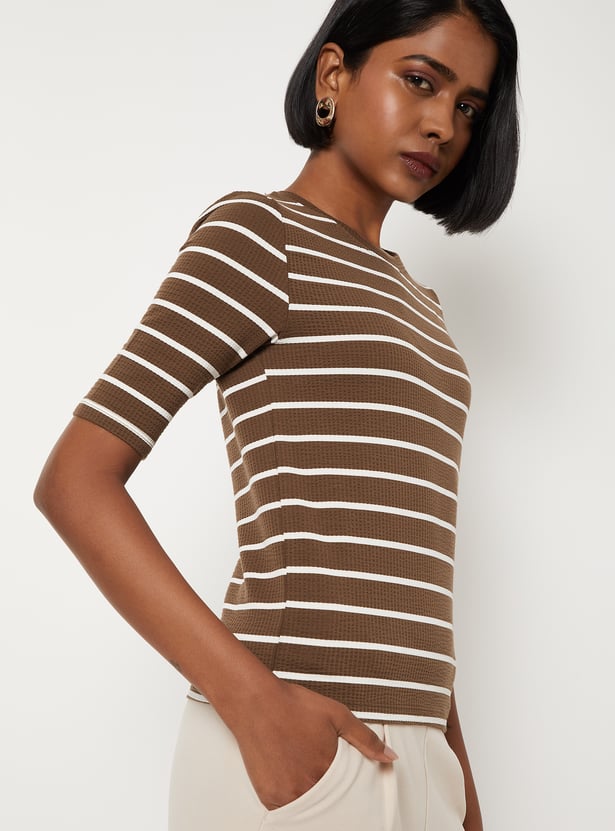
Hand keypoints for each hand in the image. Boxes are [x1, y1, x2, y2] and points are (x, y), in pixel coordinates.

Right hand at [227, 678, 396, 810]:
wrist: (255, 702)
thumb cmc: (293, 706)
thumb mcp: (337, 714)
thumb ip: (366, 738)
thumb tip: (390, 756)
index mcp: (327, 770)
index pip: (347, 793)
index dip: (347, 785)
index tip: (340, 775)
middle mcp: (307, 788)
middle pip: (328, 802)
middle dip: (328, 790)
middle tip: (319, 769)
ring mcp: (286, 795)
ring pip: (308, 808)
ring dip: (311, 795)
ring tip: (305, 771)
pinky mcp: (268, 797)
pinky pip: (286, 810)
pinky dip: (292, 798)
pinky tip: (292, 778)